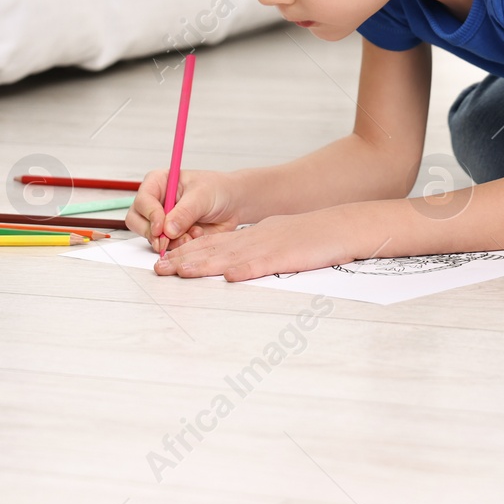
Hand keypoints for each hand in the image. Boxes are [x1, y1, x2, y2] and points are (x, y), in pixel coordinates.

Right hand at [127, 168, 244, 254]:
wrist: (233, 204)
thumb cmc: (217, 190)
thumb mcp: (202, 196)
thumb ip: (184, 212)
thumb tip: (167, 229)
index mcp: (158, 183)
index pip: (143, 200)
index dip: (150, 215)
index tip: (161, 227)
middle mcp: (155, 202)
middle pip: (136, 221)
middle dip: (151, 234)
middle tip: (166, 241)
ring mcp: (161, 221)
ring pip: (150, 237)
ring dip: (170, 242)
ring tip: (192, 235)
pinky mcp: (170, 236)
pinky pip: (166, 247)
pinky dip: (180, 246)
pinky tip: (195, 236)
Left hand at [153, 208, 362, 280]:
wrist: (344, 226)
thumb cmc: (314, 237)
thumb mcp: (279, 238)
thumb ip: (256, 249)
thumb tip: (234, 266)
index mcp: (253, 235)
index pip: (214, 243)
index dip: (188, 251)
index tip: (167, 260)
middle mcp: (255, 239)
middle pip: (214, 249)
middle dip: (185, 259)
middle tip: (159, 268)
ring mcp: (270, 247)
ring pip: (230, 256)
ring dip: (203, 264)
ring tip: (180, 271)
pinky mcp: (287, 257)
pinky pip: (263, 265)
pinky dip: (245, 270)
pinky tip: (228, 277)